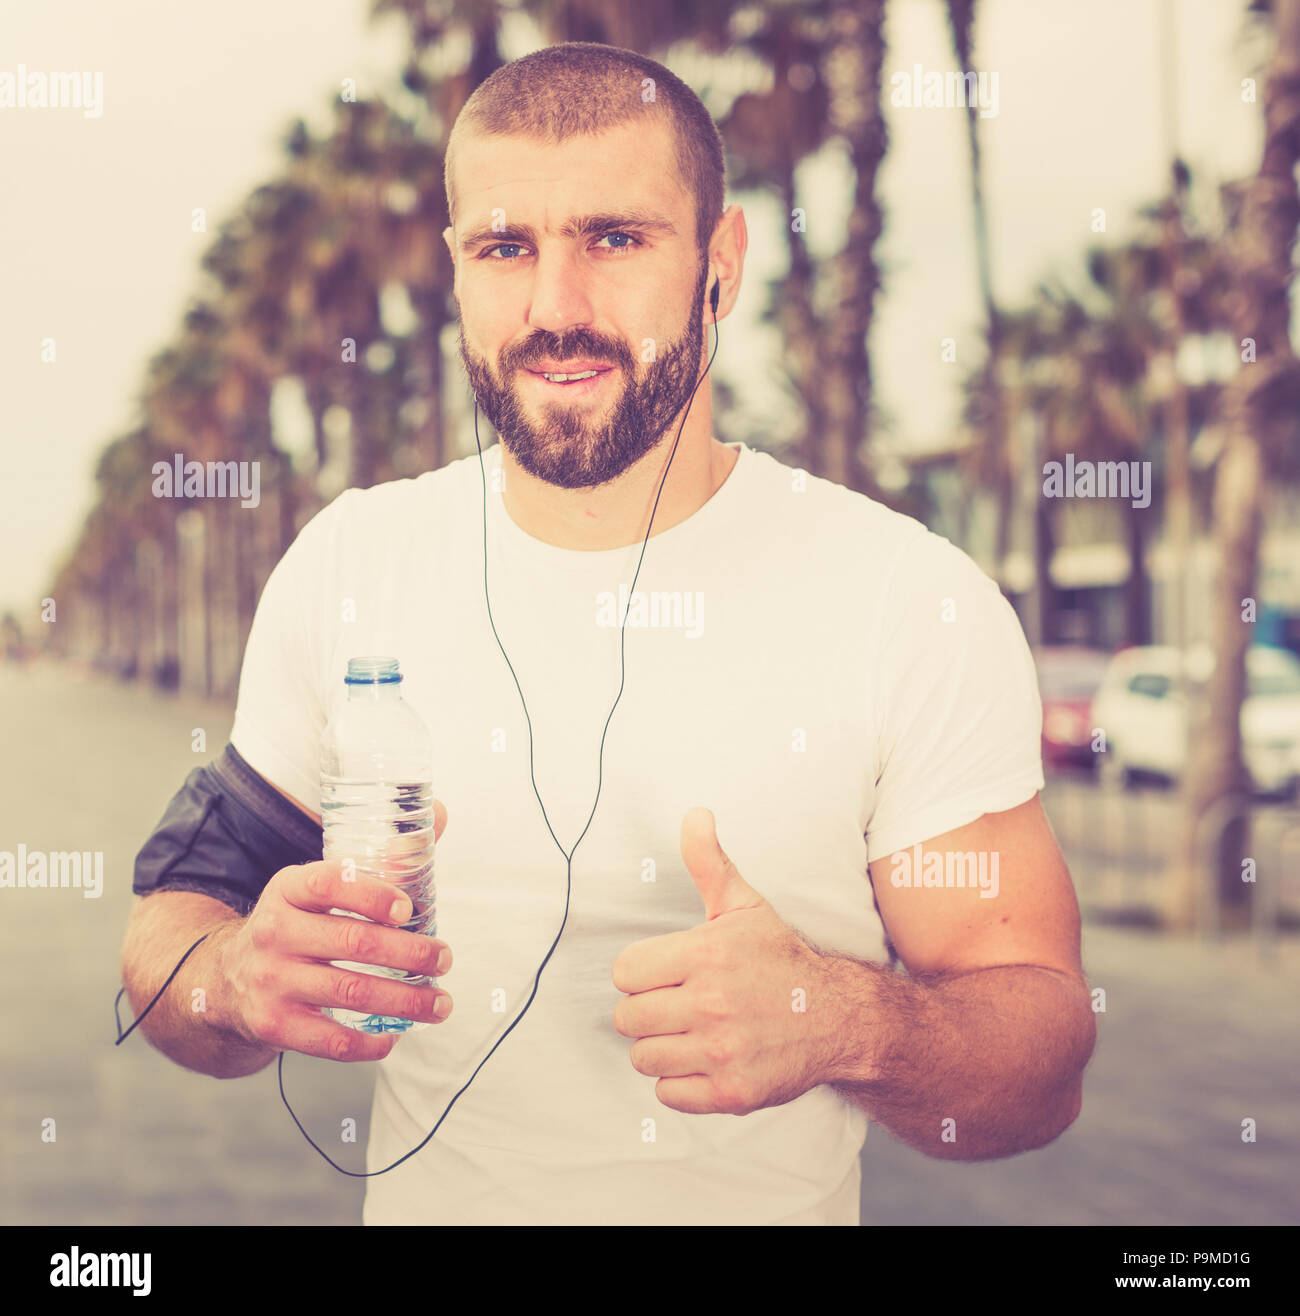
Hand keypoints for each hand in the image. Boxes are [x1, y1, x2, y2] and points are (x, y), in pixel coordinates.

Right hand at [217, 799, 453, 1061]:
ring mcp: (271, 980)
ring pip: (350, 991)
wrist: (224, 981)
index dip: (373, 894)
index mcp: (287, 888)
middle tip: (444, 959)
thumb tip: (437, 815)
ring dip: (406, 1000)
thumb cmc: (294, 927)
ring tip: (440, 1002)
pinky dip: (369, 1043)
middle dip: (410, 952)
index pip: (330, 882)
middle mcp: (274, 931)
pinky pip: (329, 1040)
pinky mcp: (272, 1025)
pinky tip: (395, 1035)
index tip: (409, 908)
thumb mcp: (315, 888)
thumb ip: (377, 858)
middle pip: (353, 941)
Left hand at [611, 807, 835, 1114]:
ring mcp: (721, 1052)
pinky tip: (706, 1059)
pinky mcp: (731, 1093)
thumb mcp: (743, 905)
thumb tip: (695, 813)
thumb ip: (708, 862)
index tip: (667, 973)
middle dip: (649, 1011)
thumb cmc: (780, 959)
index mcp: (705, 955)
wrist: (837, 1017)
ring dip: (662, 1047)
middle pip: (628, 1018)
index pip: (624, 972)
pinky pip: (669, 1094)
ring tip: (692, 1032)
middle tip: (680, 1004)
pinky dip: (681, 1082)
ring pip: (644, 1058)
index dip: (641, 973)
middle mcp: (711, 1004)